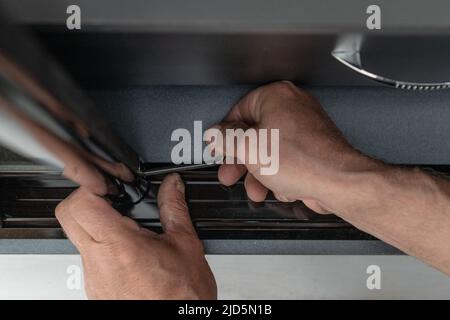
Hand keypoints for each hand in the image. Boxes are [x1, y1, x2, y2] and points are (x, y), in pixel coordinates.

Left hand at [55, 173, 216, 299]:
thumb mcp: (184, 243)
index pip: (80, 204)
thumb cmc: (182, 295)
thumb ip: (174, 207)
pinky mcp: (95, 289)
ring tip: (128, 230)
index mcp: (120, 246)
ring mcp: (92, 278)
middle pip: (68, 217)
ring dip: (96, 225)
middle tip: (112, 199)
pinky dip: (103, 248)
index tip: (109, 185)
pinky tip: (129, 252)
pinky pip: (88, 259)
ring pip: (77, 238)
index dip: (92, 186)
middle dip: (87, 200)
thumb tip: (172, 186)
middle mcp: (98, 263)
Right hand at [210, 81, 379, 212]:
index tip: (219, 149)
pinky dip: (281, 175)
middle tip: (230, 173)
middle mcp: (293, 107)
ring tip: (256, 190)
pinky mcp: (314, 148)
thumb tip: (215, 134)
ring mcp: (305, 128)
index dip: (225, 135)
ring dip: (260, 174)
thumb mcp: (247, 148)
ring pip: (271, 151)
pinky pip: (288, 160)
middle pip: (254, 134)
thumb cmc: (301, 161)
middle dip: (241, 161)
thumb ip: (225, 139)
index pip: (238, 111)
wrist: (338, 182)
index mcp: (275, 97)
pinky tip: (281, 187)